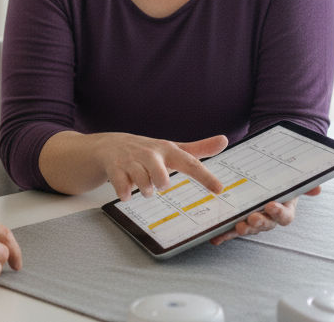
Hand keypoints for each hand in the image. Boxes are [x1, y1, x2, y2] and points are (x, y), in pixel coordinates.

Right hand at [102, 133, 228, 201]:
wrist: (108, 145)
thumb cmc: (147, 152)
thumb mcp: (171, 149)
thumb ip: (198, 149)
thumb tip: (225, 140)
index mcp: (167, 150)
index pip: (190, 163)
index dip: (205, 177)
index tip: (219, 189)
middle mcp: (150, 154)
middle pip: (161, 177)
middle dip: (161, 184)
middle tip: (159, 183)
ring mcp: (130, 161)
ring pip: (143, 184)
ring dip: (145, 190)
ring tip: (143, 186)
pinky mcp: (114, 168)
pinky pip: (122, 187)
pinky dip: (125, 193)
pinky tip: (126, 192)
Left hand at [209, 186, 321, 244]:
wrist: (261, 181)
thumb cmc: (277, 183)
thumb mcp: (289, 179)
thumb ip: (302, 184)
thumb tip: (317, 189)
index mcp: (283, 208)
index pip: (285, 216)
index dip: (279, 212)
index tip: (271, 206)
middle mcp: (269, 218)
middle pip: (266, 224)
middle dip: (259, 222)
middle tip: (251, 218)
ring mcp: (252, 221)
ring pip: (249, 228)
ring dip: (243, 229)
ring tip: (237, 227)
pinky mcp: (237, 223)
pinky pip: (230, 230)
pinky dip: (224, 235)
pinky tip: (216, 238)